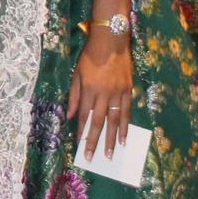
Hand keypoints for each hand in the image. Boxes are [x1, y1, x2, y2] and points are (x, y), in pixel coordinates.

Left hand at [67, 28, 135, 159]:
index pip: (83, 115)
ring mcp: (117, 92)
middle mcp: (103, 93)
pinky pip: (126, 112)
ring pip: (114, 120)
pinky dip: (125, 126)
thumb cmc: (90, 56)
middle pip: (98, 122)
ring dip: (112, 139)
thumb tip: (69, 116)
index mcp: (88, 89)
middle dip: (94, 141)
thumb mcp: (76, 73)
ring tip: (111, 154)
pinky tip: (124, 138)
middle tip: (93, 158)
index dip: (80, 131)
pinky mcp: (128, 90)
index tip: (79, 146)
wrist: (111, 40)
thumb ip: (73, 95)